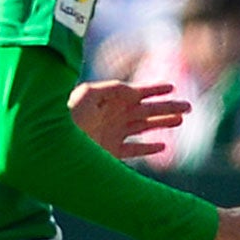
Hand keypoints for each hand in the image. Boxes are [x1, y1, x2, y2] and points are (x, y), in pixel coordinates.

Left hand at [69, 80, 187, 160]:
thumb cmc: (66, 115)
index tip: (172, 88)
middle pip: (147, 111)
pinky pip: (134, 150)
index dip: (155, 90)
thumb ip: (111, 89)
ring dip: (163, 123)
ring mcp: (113, 134)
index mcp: (110, 101)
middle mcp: (114, 116)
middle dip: (168, 108)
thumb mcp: (87, 94)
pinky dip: (149, 148)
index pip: (138, 93)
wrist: (50, 142)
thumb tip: (133, 90)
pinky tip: (163, 146)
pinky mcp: (110, 151)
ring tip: (180, 120)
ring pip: (145, 127)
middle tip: (188, 106)